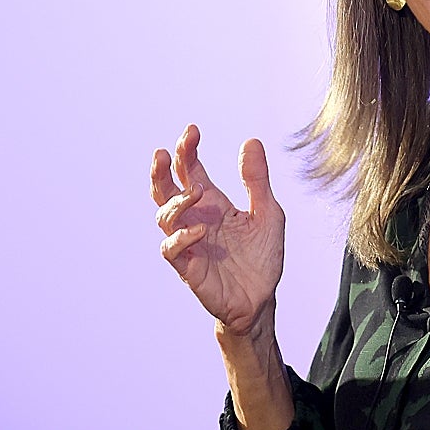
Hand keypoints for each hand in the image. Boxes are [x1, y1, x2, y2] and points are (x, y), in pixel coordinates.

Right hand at [150, 124, 285, 335]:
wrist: (262, 299)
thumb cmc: (262, 256)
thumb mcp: (268, 212)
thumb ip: (257, 180)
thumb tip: (250, 140)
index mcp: (213, 203)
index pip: (191, 171)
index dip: (186, 150)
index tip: (192, 130)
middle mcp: (195, 218)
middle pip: (165, 190)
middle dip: (161, 170)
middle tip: (163, 152)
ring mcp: (189, 243)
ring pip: (163, 216)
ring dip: (176, 201)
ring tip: (197, 191)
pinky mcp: (189, 267)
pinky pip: (172, 249)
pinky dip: (182, 237)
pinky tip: (200, 230)